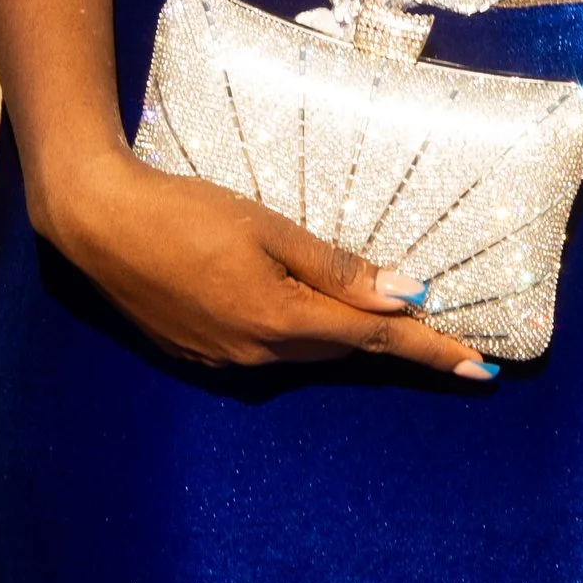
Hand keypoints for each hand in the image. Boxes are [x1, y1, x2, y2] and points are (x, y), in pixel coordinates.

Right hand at [38, 154, 494, 379]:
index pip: (376, 339)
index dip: (431, 350)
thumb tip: (405, 295)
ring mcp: (226, 360)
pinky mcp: (200, 353)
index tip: (482, 369)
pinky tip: (304, 312)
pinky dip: (300, 333)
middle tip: (448, 342)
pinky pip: (270, 350)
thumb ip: (337, 268)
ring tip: (386, 324)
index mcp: (281, 320)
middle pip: (344, 349)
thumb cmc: (187, 212)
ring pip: (307, 351)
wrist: (99, 225)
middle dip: (395, 344)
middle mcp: (258, 354)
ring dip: (346, 338)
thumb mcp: (271, 229)